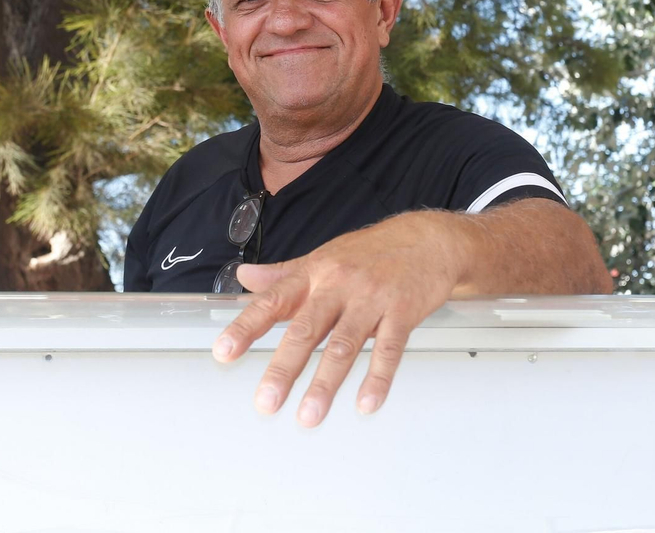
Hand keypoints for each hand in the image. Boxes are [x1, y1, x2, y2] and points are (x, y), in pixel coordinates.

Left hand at [210, 211, 464, 426]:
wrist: (430, 239)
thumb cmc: (373, 252)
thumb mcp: (324, 257)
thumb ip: (283, 274)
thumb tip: (244, 277)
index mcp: (315, 273)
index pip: (273, 301)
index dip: (247, 327)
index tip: (224, 352)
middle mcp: (339, 285)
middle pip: (306, 330)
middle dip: (284, 369)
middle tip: (266, 402)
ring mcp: (372, 298)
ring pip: (344, 345)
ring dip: (325, 384)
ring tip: (309, 415)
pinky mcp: (403, 311)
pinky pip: (389, 349)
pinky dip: (378, 378)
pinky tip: (366, 403)